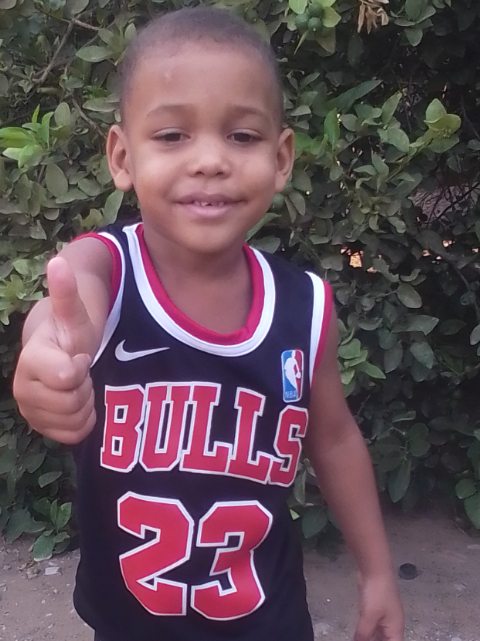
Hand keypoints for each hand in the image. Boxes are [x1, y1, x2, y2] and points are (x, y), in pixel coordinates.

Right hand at [13, 257, 96, 443]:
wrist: (60, 356)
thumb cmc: (68, 335)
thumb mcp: (73, 315)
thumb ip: (66, 293)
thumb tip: (59, 262)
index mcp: (30, 360)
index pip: (68, 377)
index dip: (81, 367)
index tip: (77, 355)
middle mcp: (22, 389)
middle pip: (72, 403)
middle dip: (84, 387)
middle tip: (80, 372)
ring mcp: (30, 411)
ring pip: (74, 421)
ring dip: (85, 404)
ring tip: (78, 386)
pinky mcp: (41, 428)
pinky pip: (73, 436)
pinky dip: (83, 421)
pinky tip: (78, 403)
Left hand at [354, 572, 404, 640]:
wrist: (375, 568)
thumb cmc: (377, 592)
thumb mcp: (369, 616)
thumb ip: (364, 633)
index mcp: (395, 629)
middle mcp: (391, 625)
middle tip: (361, 640)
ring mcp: (383, 616)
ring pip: (378, 635)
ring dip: (370, 638)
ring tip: (359, 638)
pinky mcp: (374, 609)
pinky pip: (371, 626)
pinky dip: (366, 632)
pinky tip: (358, 635)